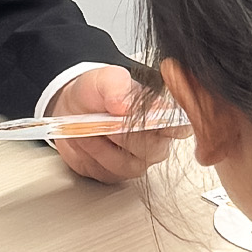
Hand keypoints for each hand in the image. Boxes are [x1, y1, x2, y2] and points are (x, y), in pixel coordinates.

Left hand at [47, 64, 184, 181]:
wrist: (70, 108)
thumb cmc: (95, 93)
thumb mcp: (104, 78)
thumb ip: (117, 86)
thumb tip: (126, 106)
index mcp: (161, 114)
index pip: (181, 127)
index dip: (170, 128)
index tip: (147, 121)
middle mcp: (155, 140)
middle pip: (154, 149)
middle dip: (124, 135)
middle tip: (105, 121)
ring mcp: (136, 159)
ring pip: (129, 165)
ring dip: (102, 147)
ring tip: (88, 128)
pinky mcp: (115, 172)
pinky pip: (108, 173)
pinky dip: (92, 156)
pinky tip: (86, 140)